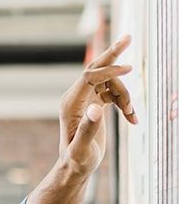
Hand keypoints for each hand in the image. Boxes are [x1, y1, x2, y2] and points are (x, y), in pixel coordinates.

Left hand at [58, 35, 135, 177]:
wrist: (75, 167)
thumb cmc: (77, 160)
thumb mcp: (82, 149)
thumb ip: (88, 129)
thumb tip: (97, 109)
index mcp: (70, 103)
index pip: (90, 76)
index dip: (109, 70)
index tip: (130, 69)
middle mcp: (75, 98)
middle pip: (95, 69)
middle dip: (113, 54)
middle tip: (129, 36)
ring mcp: (85, 100)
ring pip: (111, 84)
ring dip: (126, 95)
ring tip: (132, 115)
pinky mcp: (94, 105)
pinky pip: (113, 94)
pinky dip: (125, 102)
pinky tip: (133, 118)